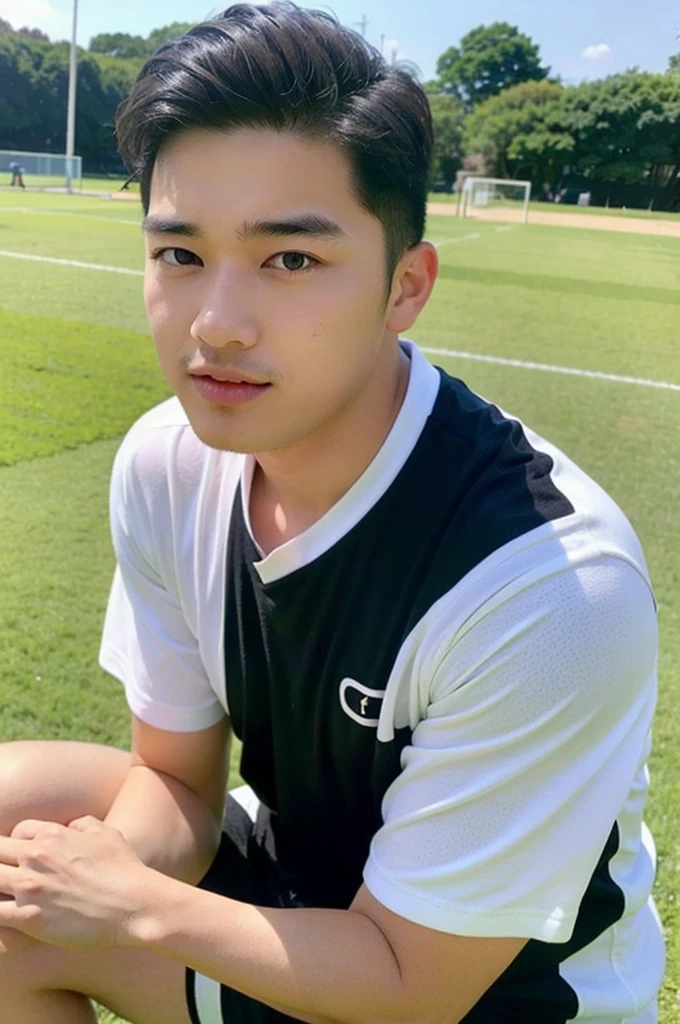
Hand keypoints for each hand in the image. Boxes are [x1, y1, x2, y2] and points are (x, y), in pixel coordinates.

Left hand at [0, 816, 151, 948]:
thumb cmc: (125, 869)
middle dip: (1, 860)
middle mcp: (36, 856)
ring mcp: (30, 887)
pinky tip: (6, 915)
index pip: (17, 832)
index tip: (23, 859)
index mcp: (53, 834)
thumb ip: (84, 824)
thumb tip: (72, 825)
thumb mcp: (107, 834)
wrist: (135, 904)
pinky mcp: (28, 918)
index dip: (17, 844)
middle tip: (11, 876)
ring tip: (7, 892)